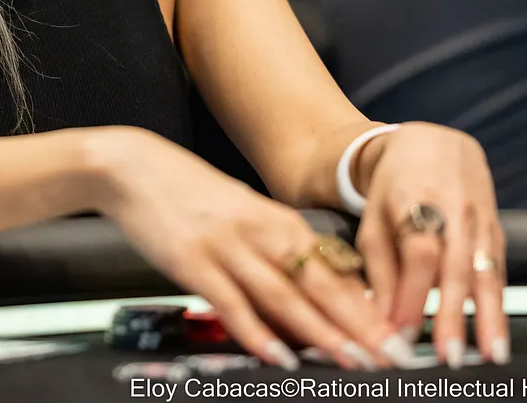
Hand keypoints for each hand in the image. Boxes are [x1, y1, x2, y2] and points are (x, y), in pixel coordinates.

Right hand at [89, 128, 413, 370]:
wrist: (132, 166)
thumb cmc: (185, 191)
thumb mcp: (239, 211)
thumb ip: (272, 249)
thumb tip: (306, 294)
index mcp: (275, 218)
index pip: (333, 267)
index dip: (366, 304)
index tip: (394, 333)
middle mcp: (258, 231)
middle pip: (318, 283)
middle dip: (358, 324)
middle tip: (390, 354)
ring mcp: (226, 246)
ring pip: (282, 294)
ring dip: (319, 332)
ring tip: (350, 360)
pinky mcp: (192, 261)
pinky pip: (230, 302)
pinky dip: (256, 332)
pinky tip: (276, 355)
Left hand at [354, 122, 507, 366]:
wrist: (432, 144)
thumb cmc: (394, 186)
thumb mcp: (371, 219)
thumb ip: (378, 269)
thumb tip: (382, 318)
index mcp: (414, 198)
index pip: (418, 251)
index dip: (413, 292)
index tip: (403, 331)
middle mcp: (452, 207)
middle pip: (455, 265)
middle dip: (453, 314)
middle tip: (449, 354)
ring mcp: (479, 217)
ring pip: (486, 270)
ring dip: (490, 316)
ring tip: (491, 353)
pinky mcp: (497, 227)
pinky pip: (499, 268)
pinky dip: (499, 302)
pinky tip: (498, 332)